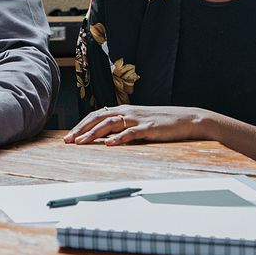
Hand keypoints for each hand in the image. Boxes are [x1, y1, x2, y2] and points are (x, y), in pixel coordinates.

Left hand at [64, 104, 212, 145]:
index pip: (95, 115)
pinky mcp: (149, 128)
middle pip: (98, 118)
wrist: (186, 119)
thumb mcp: (137, 120)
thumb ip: (121, 124)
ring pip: (110, 124)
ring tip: (82, 142)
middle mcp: (127, 112)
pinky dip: (119, 138)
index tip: (68, 137)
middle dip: (81, 129)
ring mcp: (137, 119)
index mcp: (122, 110)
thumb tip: (104, 132)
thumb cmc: (160, 122)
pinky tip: (109, 144)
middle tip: (68, 141)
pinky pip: (131, 132)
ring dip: (94, 134)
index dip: (81, 125)